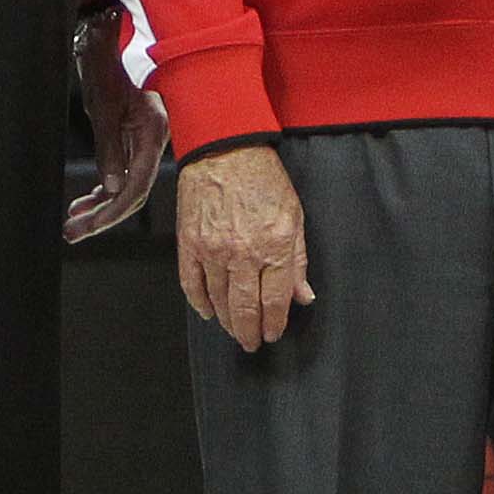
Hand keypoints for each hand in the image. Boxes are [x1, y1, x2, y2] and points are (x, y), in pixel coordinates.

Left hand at [68, 26, 162, 240]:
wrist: (114, 24)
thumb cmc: (110, 56)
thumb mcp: (103, 103)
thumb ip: (110, 147)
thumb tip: (111, 187)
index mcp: (153, 131)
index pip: (137, 188)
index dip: (111, 213)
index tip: (85, 226)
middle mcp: (153, 137)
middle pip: (132, 191)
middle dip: (103, 215)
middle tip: (72, 232)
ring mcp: (146, 136)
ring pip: (128, 183)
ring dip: (101, 204)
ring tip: (74, 221)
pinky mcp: (135, 130)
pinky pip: (125, 167)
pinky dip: (106, 186)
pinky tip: (89, 199)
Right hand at [177, 140, 310, 348]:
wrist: (224, 150)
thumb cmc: (263, 178)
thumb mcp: (294, 215)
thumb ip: (298, 259)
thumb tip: (303, 295)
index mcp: (274, 246)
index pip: (275, 300)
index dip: (275, 323)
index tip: (273, 333)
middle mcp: (243, 254)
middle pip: (245, 308)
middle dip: (250, 332)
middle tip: (252, 343)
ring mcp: (213, 251)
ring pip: (219, 301)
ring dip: (228, 322)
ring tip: (235, 332)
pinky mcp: (190, 244)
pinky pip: (192, 285)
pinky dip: (199, 304)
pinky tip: (208, 313)